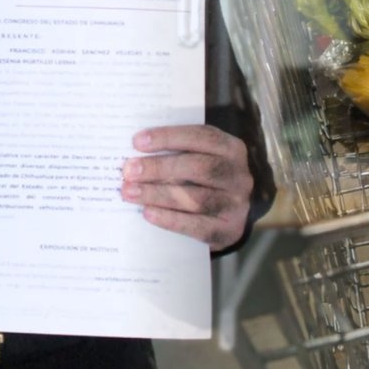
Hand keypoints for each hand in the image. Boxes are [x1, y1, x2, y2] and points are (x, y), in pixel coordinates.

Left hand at [121, 125, 251, 250]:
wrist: (231, 215)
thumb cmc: (206, 180)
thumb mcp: (201, 158)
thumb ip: (177, 152)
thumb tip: (137, 152)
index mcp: (231, 149)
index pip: (201, 137)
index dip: (169, 137)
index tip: (137, 141)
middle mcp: (238, 176)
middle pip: (198, 168)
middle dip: (159, 168)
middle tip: (129, 170)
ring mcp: (235, 205)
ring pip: (195, 199)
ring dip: (158, 194)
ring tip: (130, 192)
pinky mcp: (228, 231)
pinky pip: (196, 226)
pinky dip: (169, 219)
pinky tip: (148, 213)